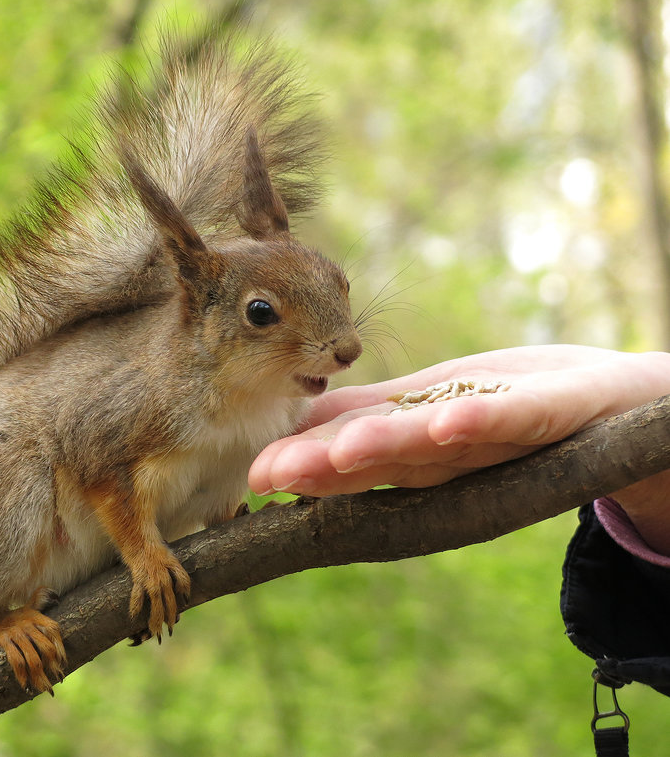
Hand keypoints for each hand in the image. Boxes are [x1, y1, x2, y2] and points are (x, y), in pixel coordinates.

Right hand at [248, 345, 669, 552]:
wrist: (621, 405)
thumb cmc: (516, 402)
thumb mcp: (431, 399)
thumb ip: (369, 413)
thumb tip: (302, 422)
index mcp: (422, 450)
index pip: (355, 455)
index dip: (306, 466)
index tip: (255, 477)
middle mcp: (456, 453)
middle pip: (386, 459)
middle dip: (329, 468)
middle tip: (271, 477)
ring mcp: (503, 434)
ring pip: (437, 445)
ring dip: (388, 450)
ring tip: (340, 456)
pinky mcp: (553, 411)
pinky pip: (515, 420)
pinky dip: (481, 423)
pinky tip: (447, 423)